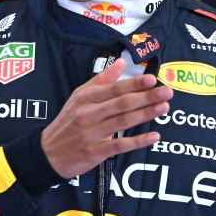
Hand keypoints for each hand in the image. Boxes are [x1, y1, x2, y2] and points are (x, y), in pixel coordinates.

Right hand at [40, 59, 172, 178]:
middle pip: (121, 103)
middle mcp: (88, 114)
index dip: (134, 84)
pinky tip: (154, 136)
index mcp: (85, 98)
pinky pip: (120, 146)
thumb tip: (121, 62)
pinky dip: (138, 141)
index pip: (113, 88)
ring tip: (164, 108)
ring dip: (145, 114)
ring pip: (123, 122)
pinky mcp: (95, 152)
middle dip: (146, 97)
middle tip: (167, 92)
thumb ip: (101, 80)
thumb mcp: (78, 97)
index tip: (152, 79)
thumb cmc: (67, 123)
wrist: (48, 153)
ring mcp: (92, 134)